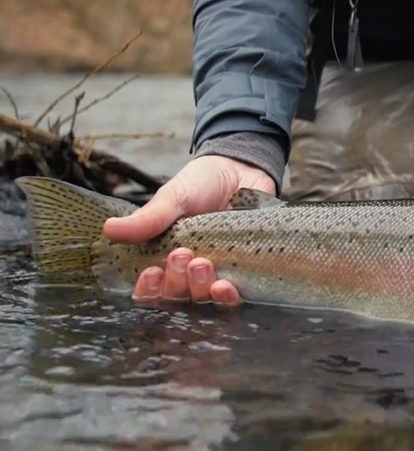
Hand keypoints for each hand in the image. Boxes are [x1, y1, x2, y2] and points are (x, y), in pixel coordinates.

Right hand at [104, 155, 274, 306]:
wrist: (244, 170)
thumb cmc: (203, 184)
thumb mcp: (174, 197)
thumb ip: (148, 218)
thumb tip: (109, 229)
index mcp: (164, 259)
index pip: (150, 291)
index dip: (148, 291)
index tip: (152, 272)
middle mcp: (189, 274)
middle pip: (176, 299)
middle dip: (176, 283)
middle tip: (183, 254)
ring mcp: (218, 275)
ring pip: (203, 301)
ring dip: (199, 289)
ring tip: (203, 263)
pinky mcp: (246, 274)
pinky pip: (235, 297)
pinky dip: (227, 297)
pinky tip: (225, 287)